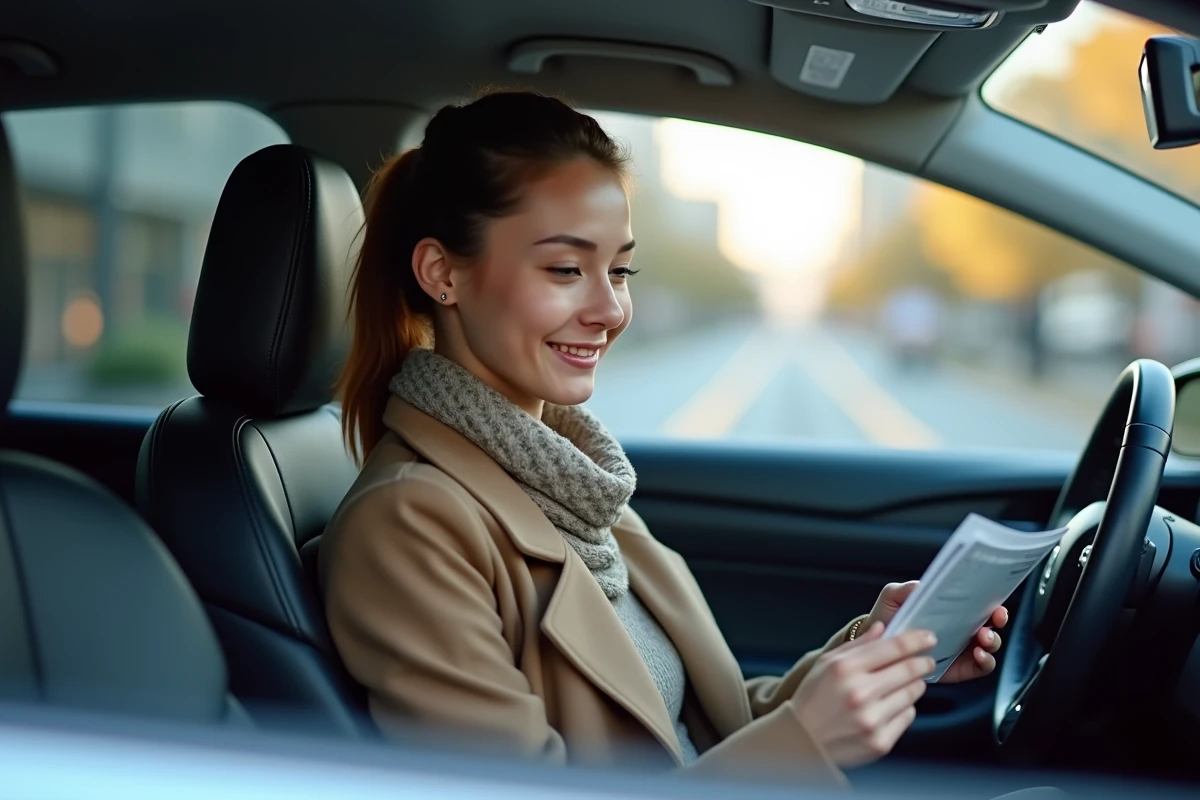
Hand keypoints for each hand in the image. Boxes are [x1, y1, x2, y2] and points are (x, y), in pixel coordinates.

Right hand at [790, 622, 935, 767]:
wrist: (801, 741)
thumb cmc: (812, 698)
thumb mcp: (826, 663)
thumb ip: (857, 645)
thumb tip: (882, 629)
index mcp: (845, 669)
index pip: (894, 647)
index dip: (917, 640)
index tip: (928, 637)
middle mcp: (859, 693)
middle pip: (910, 670)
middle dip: (923, 662)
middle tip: (926, 660)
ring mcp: (871, 720)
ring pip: (913, 693)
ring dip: (914, 684)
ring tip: (903, 684)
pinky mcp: (880, 742)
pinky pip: (908, 716)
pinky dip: (904, 708)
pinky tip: (890, 705)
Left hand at [861, 581, 1007, 684]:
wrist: (876, 643)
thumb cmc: (888, 616)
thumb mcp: (894, 597)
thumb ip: (907, 589)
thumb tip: (922, 585)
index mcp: (952, 609)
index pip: (980, 604)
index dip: (992, 603)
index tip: (995, 603)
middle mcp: (961, 628)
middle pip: (991, 624)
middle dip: (997, 621)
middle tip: (993, 620)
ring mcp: (961, 650)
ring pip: (989, 647)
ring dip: (992, 643)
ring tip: (982, 639)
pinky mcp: (958, 669)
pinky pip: (980, 668)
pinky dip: (985, 662)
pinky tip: (978, 656)